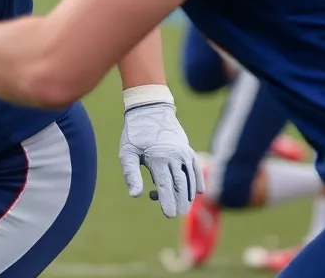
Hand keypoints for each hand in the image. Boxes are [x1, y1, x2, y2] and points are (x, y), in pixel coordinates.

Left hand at [119, 94, 204, 217]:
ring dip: (187, 195)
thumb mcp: (127, 153)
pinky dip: (197, 183)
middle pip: (181, 185)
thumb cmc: (135, 133)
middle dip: (179, 202)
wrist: (150, 110)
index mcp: (158, 158)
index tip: (168, 214)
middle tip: (175, 214)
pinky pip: (196, 170)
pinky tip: (194, 193)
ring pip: (190, 180)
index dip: (168, 201)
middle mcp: (175, 156)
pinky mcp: (188, 151)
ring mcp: (184, 153)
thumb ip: (131, 174)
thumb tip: (135, 195)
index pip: (166, 185)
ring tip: (180, 206)